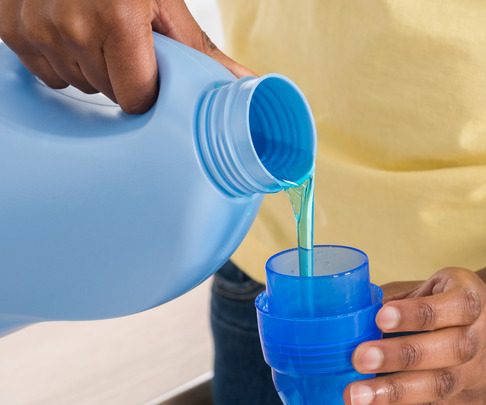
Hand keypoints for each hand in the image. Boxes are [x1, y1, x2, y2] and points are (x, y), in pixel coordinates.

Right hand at [0, 0, 252, 112]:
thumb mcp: (165, 0)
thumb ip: (200, 49)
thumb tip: (245, 84)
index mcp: (117, 19)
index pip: (136, 97)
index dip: (149, 88)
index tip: (153, 71)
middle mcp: (71, 27)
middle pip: (107, 91)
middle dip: (121, 73)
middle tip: (124, 38)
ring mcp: (35, 28)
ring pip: (76, 84)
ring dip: (90, 66)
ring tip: (95, 28)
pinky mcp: (10, 30)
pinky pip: (45, 73)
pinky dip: (59, 58)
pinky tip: (69, 29)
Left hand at [343, 268, 485, 404]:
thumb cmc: (442, 307)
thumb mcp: (426, 290)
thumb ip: (394, 298)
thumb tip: (349, 313)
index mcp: (473, 298)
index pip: (456, 305)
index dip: (419, 313)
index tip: (381, 317)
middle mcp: (485, 335)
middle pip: (452, 348)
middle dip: (403, 355)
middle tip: (360, 358)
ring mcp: (481, 373)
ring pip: (443, 385)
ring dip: (395, 392)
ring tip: (356, 396)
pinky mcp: (469, 402)